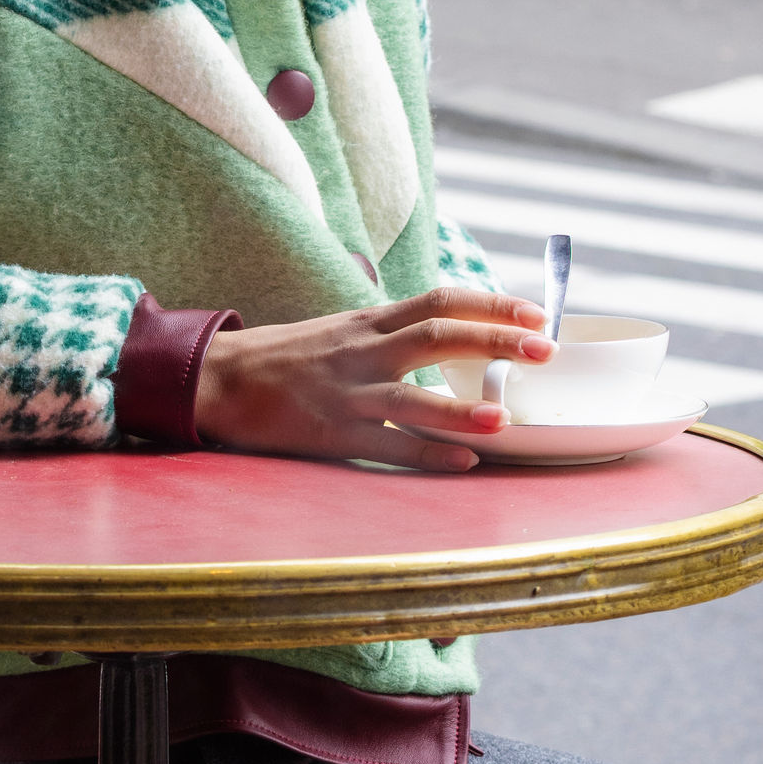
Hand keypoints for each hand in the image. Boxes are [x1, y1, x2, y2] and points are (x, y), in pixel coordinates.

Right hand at [191, 287, 553, 471]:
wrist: (218, 379)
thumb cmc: (287, 359)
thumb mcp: (343, 331)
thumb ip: (393, 333)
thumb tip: (454, 336)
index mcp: (369, 322)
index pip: (439, 299)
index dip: (491, 304)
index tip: (537, 312)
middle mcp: (362, 351)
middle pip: (437, 334)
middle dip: (494, 340)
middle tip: (544, 349)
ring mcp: (345, 393)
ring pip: (411, 396)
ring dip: (461, 409)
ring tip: (503, 418)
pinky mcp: (329, 433)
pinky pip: (385, 445)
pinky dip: (426, 455)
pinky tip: (461, 463)